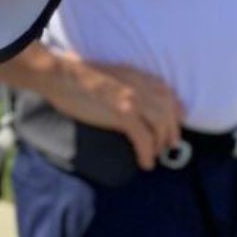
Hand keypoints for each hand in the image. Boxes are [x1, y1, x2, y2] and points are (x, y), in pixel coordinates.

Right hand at [42, 52, 183, 171]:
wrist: (61, 75)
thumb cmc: (76, 76)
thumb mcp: (108, 73)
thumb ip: (122, 82)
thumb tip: (124, 95)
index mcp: (136, 75)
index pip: (166, 92)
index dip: (174, 109)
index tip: (175, 123)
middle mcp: (140, 86)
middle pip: (168, 111)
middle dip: (172, 131)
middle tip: (168, 147)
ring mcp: (133, 99)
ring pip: (160, 126)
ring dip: (160, 144)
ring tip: (154, 156)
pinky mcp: (122, 113)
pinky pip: (144, 139)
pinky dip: (147, 153)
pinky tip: (145, 163)